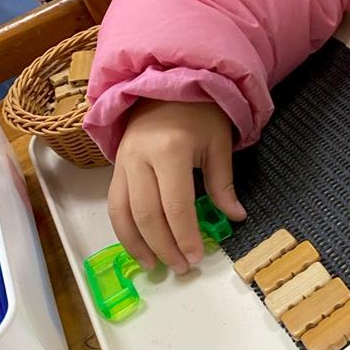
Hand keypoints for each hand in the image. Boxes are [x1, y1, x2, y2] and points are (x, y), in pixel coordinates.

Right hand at [108, 100, 246, 273]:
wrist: (168, 82)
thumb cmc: (200, 111)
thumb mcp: (219, 142)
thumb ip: (223, 183)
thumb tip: (235, 217)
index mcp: (170, 149)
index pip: (176, 205)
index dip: (185, 235)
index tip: (197, 257)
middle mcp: (140, 158)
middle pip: (147, 215)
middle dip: (164, 246)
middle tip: (182, 267)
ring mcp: (123, 162)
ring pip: (123, 213)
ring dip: (138, 245)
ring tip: (156, 266)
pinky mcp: (115, 166)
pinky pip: (115, 204)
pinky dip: (124, 230)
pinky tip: (138, 246)